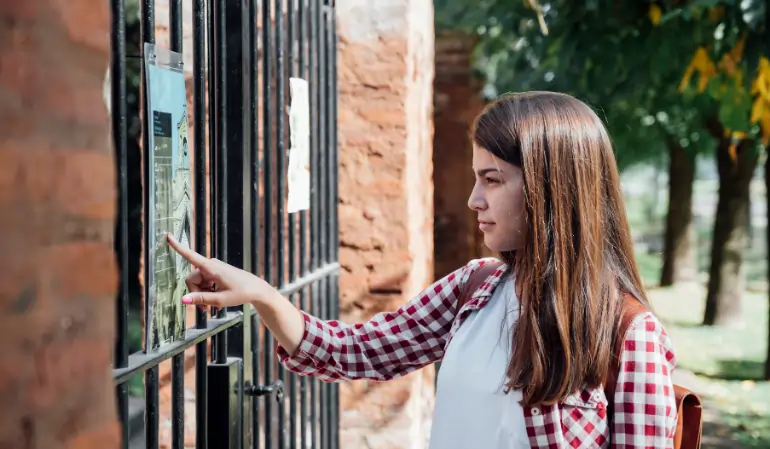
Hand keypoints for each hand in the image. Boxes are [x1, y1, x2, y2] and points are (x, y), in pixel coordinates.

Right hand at [166, 233, 280, 308]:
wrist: (256, 289)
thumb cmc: (241, 293)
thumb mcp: (220, 300)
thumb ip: (201, 299)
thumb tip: (183, 299)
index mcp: (211, 268)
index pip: (191, 256)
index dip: (178, 247)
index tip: (168, 236)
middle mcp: (210, 265)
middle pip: (192, 280)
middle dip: (195, 294)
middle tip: (204, 309)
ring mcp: (213, 268)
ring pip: (198, 283)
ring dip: (202, 295)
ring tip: (211, 307)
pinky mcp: (215, 272)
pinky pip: (204, 282)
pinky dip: (207, 292)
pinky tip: (215, 301)